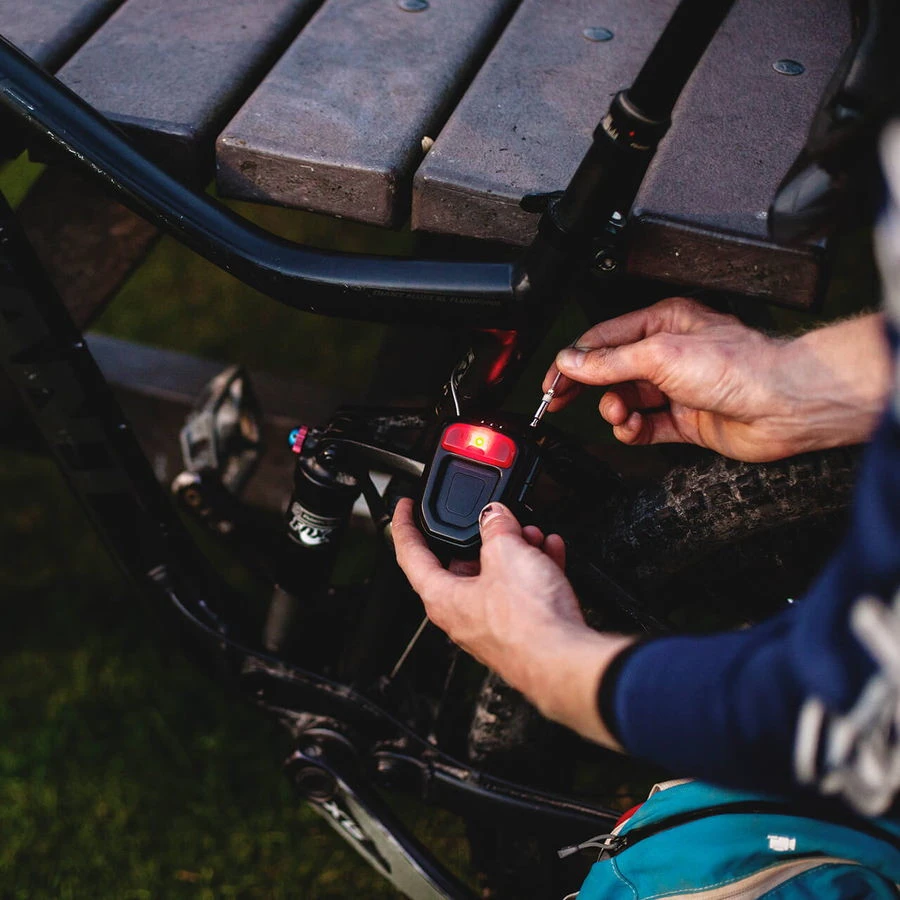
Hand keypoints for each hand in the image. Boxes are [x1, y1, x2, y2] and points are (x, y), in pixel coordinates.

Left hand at [391, 498, 633, 746]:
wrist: (565, 662)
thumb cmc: (526, 622)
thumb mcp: (507, 553)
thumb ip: (496, 527)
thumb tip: (493, 515)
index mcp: (442, 598)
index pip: (410, 555)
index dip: (405, 525)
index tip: (404, 507)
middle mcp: (462, 616)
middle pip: (462, 564)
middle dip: (483, 537)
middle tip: (497, 517)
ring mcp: (492, 626)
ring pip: (498, 577)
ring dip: (516, 551)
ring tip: (533, 535)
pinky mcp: (521, 632)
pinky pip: (522, 593)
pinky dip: (535, 569)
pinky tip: (550, 552)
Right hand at [545, 298, 888, 461]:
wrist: (783, 404)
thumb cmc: (740, 366)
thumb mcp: (659, 355)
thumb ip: (610, 362)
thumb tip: (573, 360)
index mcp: (662, 323)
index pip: (603, 340)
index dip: (573, 359)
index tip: (552, 381)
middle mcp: (669, 354)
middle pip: (611, 371)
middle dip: (587, 387)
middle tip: (559, 401)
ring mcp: (677, 388)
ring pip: (627, 401)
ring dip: (615, 411)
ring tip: (620, 414)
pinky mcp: (686, 420)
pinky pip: (646, 427)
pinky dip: (634, 431)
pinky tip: (634, 429)